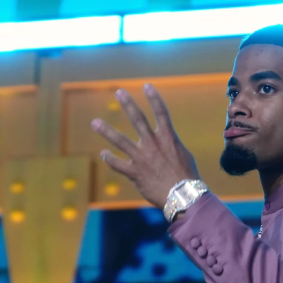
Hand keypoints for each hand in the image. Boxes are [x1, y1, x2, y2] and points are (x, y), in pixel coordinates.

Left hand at [92, 84, 199, 208]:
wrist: (183, 197)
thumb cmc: (187, 178)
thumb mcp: (183, 156)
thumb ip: (170, 146)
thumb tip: (165, 143)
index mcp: (168, 138)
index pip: (161, 113)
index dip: (154, 98)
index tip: (146, 85)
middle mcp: (153, 144)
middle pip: (138, 119)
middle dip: (128, 104)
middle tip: (118, 92)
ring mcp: (141, 158)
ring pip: (120, 140)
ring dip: (106, 130)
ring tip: (95, 122)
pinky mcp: (134, 173)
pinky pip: (118, 164)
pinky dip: (110, 159)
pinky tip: (104, 154)